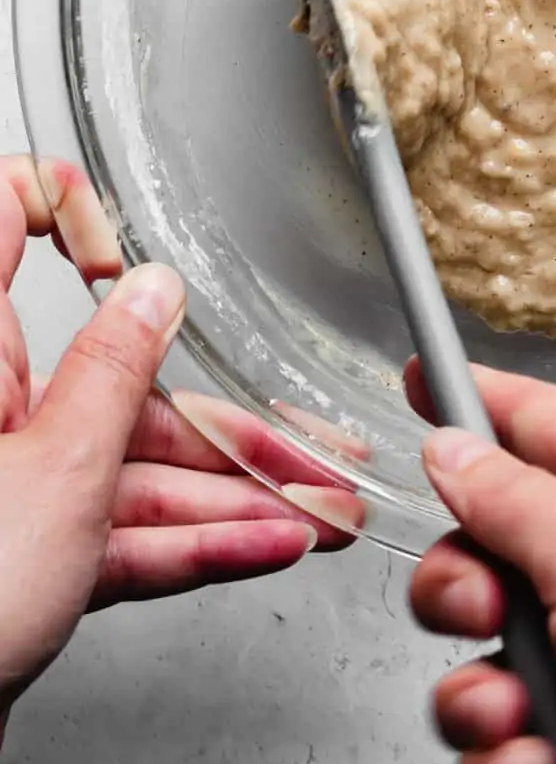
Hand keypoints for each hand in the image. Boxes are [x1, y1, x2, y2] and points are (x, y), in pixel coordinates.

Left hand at [0, 156, 355, 736]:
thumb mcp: (59, 468)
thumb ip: (117, 371)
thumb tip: (153, 288)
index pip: (4, 225)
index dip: (63, 207)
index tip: (121, 216)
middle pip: (120, 383)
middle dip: (223, 417)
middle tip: (305, 433)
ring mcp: (12, 486)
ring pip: (136, 468)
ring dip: (233, 494)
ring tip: (317, 509)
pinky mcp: (29, 555)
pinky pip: (123, 533)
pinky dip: (195, 544)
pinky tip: (266, 547)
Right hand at [408, 364, 555, 763]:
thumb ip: (513, 500)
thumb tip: (455, 448)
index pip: (548, 423)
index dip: (479, 403)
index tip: (419, 378)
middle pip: (497, 548)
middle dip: (467, 589)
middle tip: (483, 609)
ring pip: (489, 657)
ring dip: (485, 693)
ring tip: (524, 714)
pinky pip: (506, 741)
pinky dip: (512, 761)